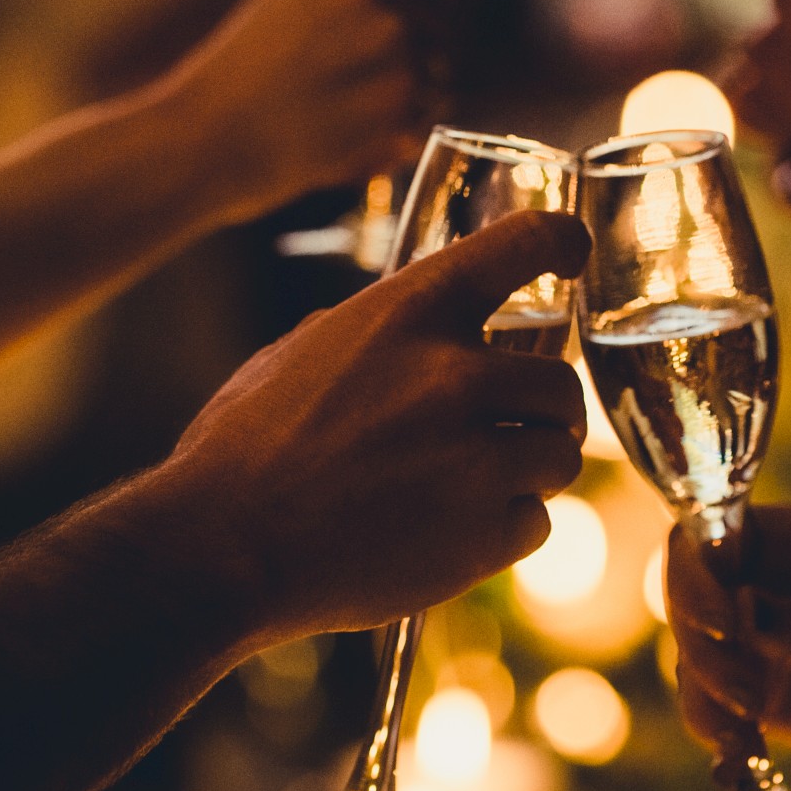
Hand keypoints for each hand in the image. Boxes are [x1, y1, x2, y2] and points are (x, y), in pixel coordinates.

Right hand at [159, 0, 467, 223]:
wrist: (201, 139)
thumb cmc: (241, 76)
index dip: (446, 6)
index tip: (426, 29)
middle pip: (450, 32)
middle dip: (424, 60)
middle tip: (358, 87)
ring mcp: (395, 55)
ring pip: (440, 81)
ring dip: (409, 102)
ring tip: (341, 113)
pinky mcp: (399, 110)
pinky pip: (424, 125)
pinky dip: (395, 139)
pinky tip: (342, 138)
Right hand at [161, 209, 589, 643]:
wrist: (219, 550)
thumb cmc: (243, 448)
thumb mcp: (302, 352)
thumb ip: (375, 332)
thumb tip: (413, 331)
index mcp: (412, 314)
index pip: (522, 242)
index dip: (560, 240)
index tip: (571, 252)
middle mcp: (457, 376)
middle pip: (562, 381)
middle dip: (544, 408)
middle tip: (517, 426)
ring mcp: (478, 457)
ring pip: (561, 453)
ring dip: (531, 467)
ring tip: (478, 482)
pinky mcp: (484, 533)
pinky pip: (537, 521)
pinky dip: (507, 529)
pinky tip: (456, 531)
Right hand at [667, 506, 790, 766]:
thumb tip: (742, 609)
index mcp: (779, 540)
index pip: (705, 537)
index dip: (696, 577)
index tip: (724, 625)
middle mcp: (749, 581)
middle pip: (684, 601)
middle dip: (707, 653)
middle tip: (753, 697)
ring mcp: (742, 635)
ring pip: (689, 657)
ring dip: (708, 697)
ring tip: (756, 726)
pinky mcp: (742, 687)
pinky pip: (703, 705)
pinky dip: (715, 731)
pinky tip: (749, 754)